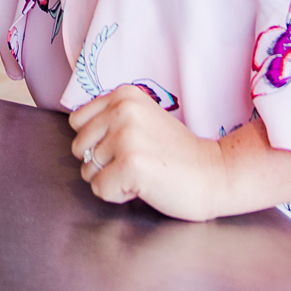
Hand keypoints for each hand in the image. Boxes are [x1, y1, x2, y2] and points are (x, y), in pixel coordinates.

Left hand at [68, 84, 226, 220]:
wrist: (214, 174)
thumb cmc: (175, 153)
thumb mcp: (141, 118)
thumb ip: (110, 117)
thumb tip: (76, 131)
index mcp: (123, 94)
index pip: (77, 122)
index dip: (98, 142)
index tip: (129, 146)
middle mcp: (121, 110)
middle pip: (79, 147)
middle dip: (102, 163)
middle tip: (136, 162)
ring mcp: (125, 136)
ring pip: (88, 171)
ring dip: (112, 179)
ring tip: (142, 172)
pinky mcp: (129, 164)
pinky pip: (100, 189)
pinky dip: (118, 195)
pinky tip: (144, 185)